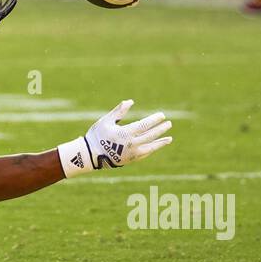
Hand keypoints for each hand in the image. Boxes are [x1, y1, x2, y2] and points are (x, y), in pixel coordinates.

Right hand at [57, 100, 172, 176]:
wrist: (90, 156)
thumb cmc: (97, 135)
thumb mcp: (106, 121)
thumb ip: (119, 111)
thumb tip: (130, 101)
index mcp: (125, 133)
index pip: (144, 125)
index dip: (154, 120)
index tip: (162, 115)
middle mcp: (131, 144)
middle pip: (150, 136)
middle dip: (160, 129)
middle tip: (169, 124)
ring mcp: (132, 153)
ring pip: (150, 147)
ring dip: (160, 142)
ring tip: (169, 139)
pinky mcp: (131, 160)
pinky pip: (145, 154)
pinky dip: (152, 149)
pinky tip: (156, 146)